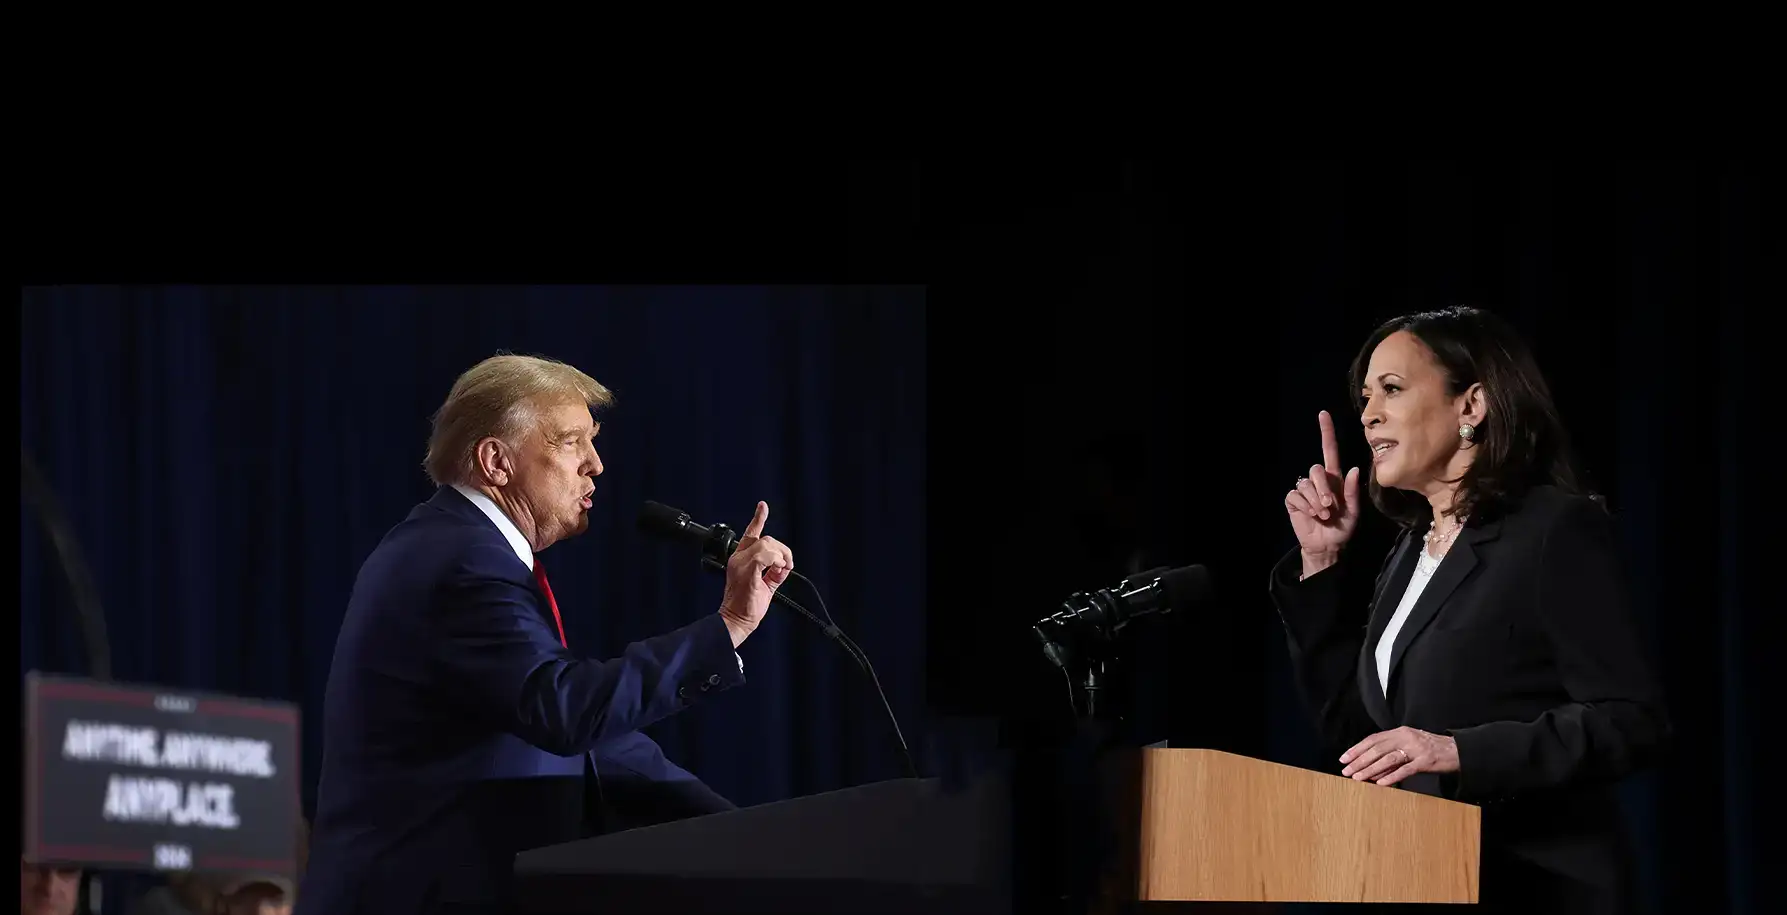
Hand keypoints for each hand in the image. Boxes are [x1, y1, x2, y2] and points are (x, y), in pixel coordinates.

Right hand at [716, 501, 792, 646]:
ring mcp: (741, 564)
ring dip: (781, 556)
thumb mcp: (764, 584)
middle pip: (766, 539)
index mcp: (740, 559)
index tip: (763, 506)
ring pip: (767, 544)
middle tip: (786, 566)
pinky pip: (765, 555)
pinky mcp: (746, 571)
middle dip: (782, 550)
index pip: (750, 534)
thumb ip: (773, 572)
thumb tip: (784, 566)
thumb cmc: (747, 606)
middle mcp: (738, 558)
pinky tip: (777, 569)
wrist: (736, 620)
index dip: (758, 518)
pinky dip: (776, 560)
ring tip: (782, 569)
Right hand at [1285, 410, 1361, 574]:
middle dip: (1322, 488)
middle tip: (1330, 506)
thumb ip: (1353, 492)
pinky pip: (1296, 495)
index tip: (1323, 414)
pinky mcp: (1294, 500)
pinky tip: (1311, 515)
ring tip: (1323, 515)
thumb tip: (1355, 469)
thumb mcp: (1354, 512)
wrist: (1327, 546)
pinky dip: (1305, 506)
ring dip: (1315, 501)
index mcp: (1335, 479)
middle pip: (1315, 470)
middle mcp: (1318, 481)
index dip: (1326, 432)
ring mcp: (1304, 490)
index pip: (1329, 450)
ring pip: (1305, 484)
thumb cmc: (1342, 528)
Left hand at [1339, 726, 1458, 787]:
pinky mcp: (1426, 761)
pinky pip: (1405, 769)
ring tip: (1358, 778)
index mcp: (1400, 732)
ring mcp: (1416, 749)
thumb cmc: (1430, 749)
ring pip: (1388, 758)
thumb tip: (1369, 766)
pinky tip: (1380, 783)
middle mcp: (1406, 737)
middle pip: (1377, 748)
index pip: (1373, 739)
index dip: (1357, 749)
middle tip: (1346, 771)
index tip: (1344, 759)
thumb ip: (1391, 752)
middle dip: (1359, 760)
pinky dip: (1391, 776)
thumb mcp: (1409, 745)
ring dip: (1370, 769)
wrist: (1457, 751)